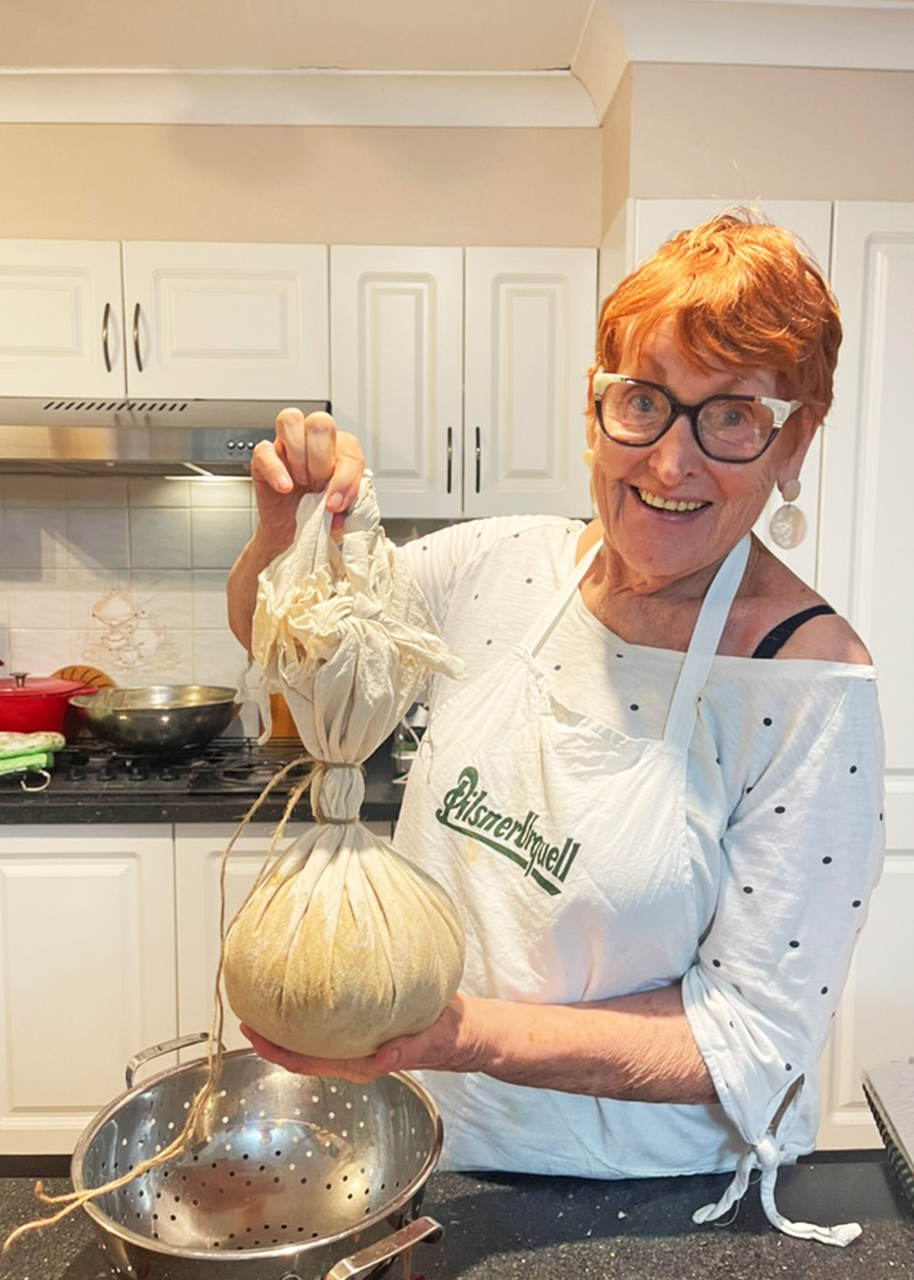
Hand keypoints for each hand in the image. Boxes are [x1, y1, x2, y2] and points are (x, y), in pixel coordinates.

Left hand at [239, 996, 490, 1083]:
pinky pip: (328, 1022)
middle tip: (245, 1008)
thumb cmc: (447, 1037)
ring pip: (311, 1037)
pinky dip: (309, 1008)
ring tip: (266, 995)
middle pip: (299, 1050)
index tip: (251, 1033)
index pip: (306, 1061)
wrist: (464, 1030)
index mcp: (361, 1064)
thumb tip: (384, 1058)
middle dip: (270, 1035)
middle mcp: (352, 1055)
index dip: (275, 1051)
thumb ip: (408, 1051)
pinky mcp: (365, 1026)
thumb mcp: (431, 1041)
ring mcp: (357, 1042)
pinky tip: (303, 988)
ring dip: (287, 1022)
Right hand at [250, 409, 364, 546]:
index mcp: (339, 449)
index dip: (346, 477)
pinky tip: (285, 487)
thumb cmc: (319, 515)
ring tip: (302, 484)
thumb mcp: (341, 512)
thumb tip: (336, 501)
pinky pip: (263, 449)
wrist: (293, 534)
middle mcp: (313, 440)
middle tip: (319, 488)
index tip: (337, 503)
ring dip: (299, 456)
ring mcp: (286, 445)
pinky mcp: (262, 458)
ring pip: (290, 419)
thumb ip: (345, 503)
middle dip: (322, 460)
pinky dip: (275, 469)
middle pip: (321, 423)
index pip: (349, 446)